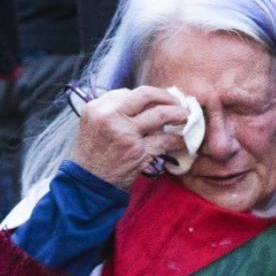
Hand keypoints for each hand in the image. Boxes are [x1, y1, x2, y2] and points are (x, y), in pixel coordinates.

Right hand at [70, 86, 189, 188]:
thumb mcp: (92, 124)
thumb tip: (142, 103)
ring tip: (186, 115)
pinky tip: (182, 141)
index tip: (156, 100)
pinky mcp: (139, 152)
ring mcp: (126, 134)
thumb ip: (112, 111)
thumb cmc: (91, 155)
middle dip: (165, 96)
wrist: (89, 183)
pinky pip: (165, 140)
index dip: (146, 96)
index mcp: (98, 107)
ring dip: (178, 113)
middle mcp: (111, 117)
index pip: (127, 92)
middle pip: (145, 95)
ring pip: (160, 115)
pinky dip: (177, 140)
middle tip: (177, 101)